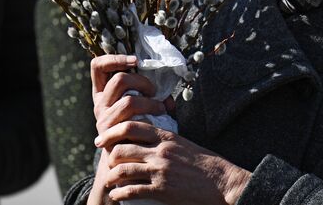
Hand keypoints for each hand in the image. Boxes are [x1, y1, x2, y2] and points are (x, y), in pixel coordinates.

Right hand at [90, 55, 170, 133]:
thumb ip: (151, 93)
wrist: (129, 158)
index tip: (136, 61)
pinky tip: (159, 119)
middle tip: (154, 91)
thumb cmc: (141, 124)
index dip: (115, 59)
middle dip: (142, 81)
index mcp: (103, 92)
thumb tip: (169, 97)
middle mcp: (100, 104)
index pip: (98, 66)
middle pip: (118, 80)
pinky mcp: (112, 135)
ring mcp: (104, 120)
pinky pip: (131, 121)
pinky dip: (150, 115)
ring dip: (150, 102)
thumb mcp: (142, 103)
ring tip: (162, 108)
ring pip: (128, 101)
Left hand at [95, 121, 251, 204]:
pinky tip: (118, 194)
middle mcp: (161, 151)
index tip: (102, 138)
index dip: (112, 131)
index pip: (132, 127)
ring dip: (112, 176)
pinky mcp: (161, 190)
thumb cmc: (204, 162)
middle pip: (122, 148)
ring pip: (123, 169)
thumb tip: (148, 135)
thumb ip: (166, 138)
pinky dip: (120, 193)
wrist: (221, 181)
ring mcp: (160, 170)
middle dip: (109, 156)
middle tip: (105, 162)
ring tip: (110, 180)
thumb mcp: (184, 142)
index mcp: (166, 137)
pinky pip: (131, 190)